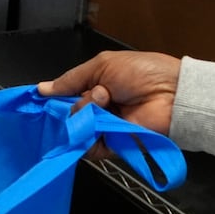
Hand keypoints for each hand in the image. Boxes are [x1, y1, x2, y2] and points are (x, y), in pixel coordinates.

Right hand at [38, 50, 180, 135]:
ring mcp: (103, 127)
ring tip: (105, 102)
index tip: (42, 98)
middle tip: (95, 94)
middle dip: (74, 102)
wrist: (173, 95)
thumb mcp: (102, 66)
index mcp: (94, 85)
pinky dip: (87, 137)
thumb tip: (41, 89)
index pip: (65, 95)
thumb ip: (71, 79)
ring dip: (86, 113)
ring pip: (76, 127)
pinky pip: (88, 147)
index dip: (54, 97)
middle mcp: (96, 108)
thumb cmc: (141, 73)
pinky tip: (98, 122)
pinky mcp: (112, 145)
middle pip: (67, 113)